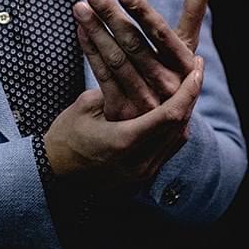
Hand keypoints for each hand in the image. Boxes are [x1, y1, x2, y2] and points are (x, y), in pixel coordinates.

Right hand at [44, 56, 203, 185]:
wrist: (50, 177)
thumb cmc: (64, 137)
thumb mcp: (85, 106)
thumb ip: (116, 92)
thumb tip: (141, 75)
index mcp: (125, 142)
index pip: (170, 114)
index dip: (188, 90)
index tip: (198, 67)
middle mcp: (139, 162)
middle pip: (180, 127)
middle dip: (191, 98)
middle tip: (196, 72)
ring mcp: (141, 175)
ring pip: (176, 140)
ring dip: (184, 113)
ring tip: (188, 90)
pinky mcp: (139, 180)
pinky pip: (166, 151)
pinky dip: (172, 130)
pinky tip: (172, 113)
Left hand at [73, 0, 212, 119]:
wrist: (161, 129)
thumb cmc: (172, 73)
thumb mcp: (184, 47)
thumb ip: (194, 12)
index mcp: (185, 66)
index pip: (163, 35)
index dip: (144, 14)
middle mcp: (168, 85)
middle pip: (135, 45)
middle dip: (112, 16)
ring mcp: (145, 102)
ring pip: (116, 59)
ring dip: (96, 30)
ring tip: (80, 7)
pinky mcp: (123, 112)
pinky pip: (102, 76)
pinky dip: (90, 50)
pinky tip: (81, 29)